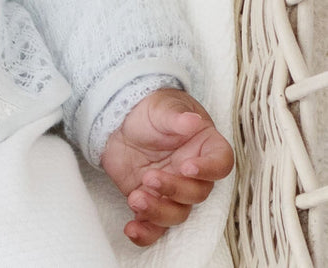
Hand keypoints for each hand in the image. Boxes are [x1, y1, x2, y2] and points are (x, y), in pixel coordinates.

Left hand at [100, 89, 233, 246]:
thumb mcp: (162, 107)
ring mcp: (173, 191)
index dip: (208, 169)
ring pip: (177, 214)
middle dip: (175, 190)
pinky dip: (145, 233)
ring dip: (158, 211)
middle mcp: (193, 175)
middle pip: (197, 194)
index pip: (220, 164)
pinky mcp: (152, 201)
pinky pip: (154, 226)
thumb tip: (192, 120)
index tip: (187, 167)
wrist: (120, 119)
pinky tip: (131, 228)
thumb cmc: (150, 111)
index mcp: (205, 148)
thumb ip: (176, 117)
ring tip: (136, 198)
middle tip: (151, 178)